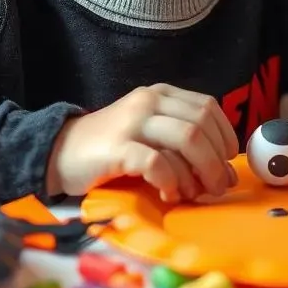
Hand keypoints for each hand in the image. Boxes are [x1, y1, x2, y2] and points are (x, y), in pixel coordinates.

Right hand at [45, 84, 238, 201]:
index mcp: (161, 94)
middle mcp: (149, 101)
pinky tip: (168, 194)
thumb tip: (225, 174)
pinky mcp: (118, 148)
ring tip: (194, 194)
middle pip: (201, 125)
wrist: (60, 152)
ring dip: (200, 172)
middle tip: (216, 188)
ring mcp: (133, 121)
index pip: (208, 107)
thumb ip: (184, 146)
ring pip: (187, 138)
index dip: (225, 137)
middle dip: (217, 161)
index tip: (226, 164)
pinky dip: (171, 181)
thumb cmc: (112, 149)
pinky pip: (157, 162)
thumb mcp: (150, 134)